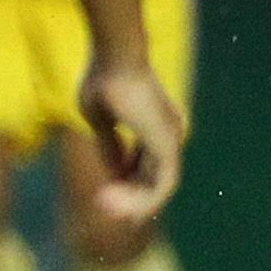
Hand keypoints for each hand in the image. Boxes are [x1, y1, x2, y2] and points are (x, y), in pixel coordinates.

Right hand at [77, 57, 184, 230]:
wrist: (117, 59)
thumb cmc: (103, 80)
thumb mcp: (99, 118)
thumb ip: (108, 144)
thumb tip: (114, 170)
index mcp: (154, 126)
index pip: (145, 162)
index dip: (127, 181)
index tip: (108, 196)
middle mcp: (167, 135)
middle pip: (153, 176)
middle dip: (131, 197)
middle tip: (110, 211)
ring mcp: (171, 141)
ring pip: (159, 185)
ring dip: (136, 203)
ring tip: (110, 211)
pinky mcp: (168, 146)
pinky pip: (163, 184)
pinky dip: (145, 199)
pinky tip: (126, 208)